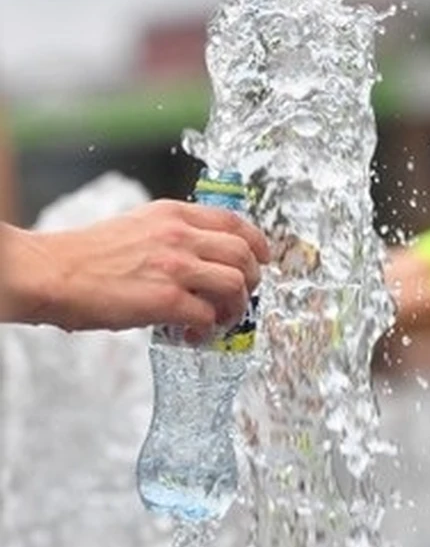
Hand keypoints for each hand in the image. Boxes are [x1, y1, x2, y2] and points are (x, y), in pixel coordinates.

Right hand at [2, 199, 269, 333]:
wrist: (50, 272)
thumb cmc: (88, 256)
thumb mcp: (138, 226)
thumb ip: (174, 234)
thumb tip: (203, 258)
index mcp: (173, 214)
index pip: (235, 222)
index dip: (258, 243)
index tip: (263, 259)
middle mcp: (180, 236)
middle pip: (244, 254)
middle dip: (253, 279)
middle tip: (242, 296)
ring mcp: (175, 267)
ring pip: (236, 284)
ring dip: (235, 306)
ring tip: (220, 318)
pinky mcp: (165, 300)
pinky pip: (208, 315)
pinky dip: (208, 328)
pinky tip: (194, 332)